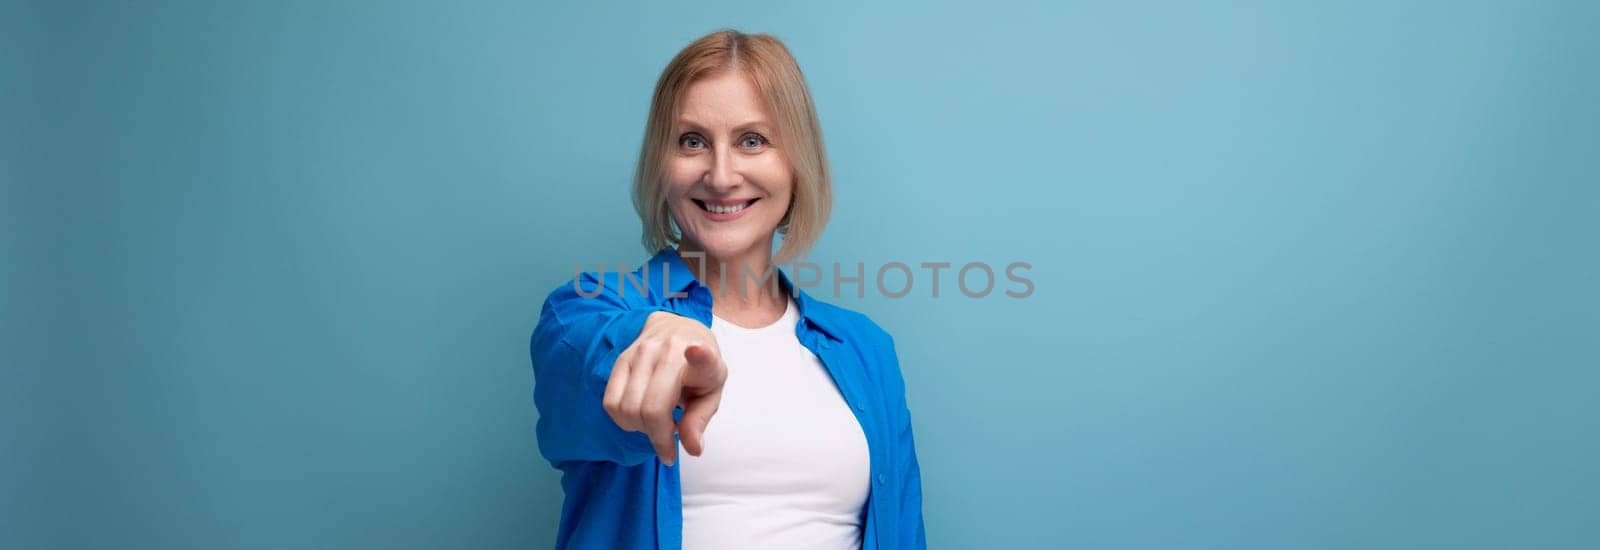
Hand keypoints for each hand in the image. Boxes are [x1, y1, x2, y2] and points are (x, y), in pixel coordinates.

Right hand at [603, 311, 727, 464]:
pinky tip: (639, 416)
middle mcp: (667, 350)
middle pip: (651, 409)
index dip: (699, 354)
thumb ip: (699, 421)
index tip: (696, 350)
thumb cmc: (698, 369)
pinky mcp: (620, 359)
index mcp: (701, 358)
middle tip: (668, 441)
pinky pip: (610, 403)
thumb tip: (692, 449)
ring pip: (626, 409)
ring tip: (655, 424)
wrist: (678, 331)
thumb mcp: (711, 393)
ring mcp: (639, 352)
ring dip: (639, 428)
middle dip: (658, 437)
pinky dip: (623, 419)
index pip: (701, 355)